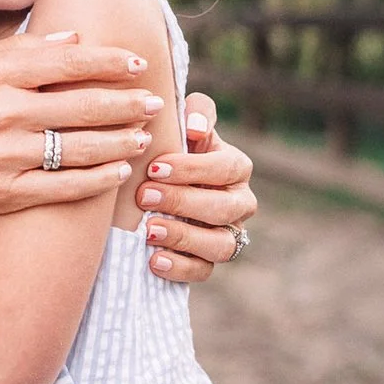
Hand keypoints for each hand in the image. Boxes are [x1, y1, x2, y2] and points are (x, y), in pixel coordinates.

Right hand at [0, 32, 160, 224]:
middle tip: (155, 101)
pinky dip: (96, 179)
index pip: (65, 62)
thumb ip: (21, 51)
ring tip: (144, 136)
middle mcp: (0, 113)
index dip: (107, 62)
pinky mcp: (5, 192)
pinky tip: (119, 170)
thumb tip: (75, 39)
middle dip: (126, 103)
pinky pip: (63, 186)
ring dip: (120, 141)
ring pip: (78, 147)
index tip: (137, 63)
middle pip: (80, 105)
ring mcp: (3, 155)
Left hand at [134, 91, 257, 284]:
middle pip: (225, 208)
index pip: (226, 168)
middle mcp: (239, 203)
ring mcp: (227, 235)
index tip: (155, 168)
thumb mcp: (184, 122)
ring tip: (149, 231)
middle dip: (183, 202)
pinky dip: (180, 268)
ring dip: (184, 238)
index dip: (193, 169)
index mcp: (235, 167)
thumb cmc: (172, 146)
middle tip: (145, 196)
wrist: (156, 182)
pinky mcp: (208, 261)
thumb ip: (196, 113)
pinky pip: (203, 271)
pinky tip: (153, 259)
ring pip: (220, 245)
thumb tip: (195, 129)